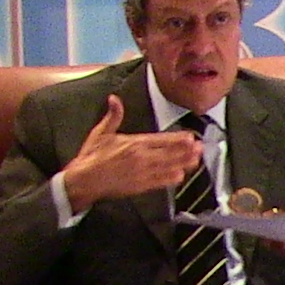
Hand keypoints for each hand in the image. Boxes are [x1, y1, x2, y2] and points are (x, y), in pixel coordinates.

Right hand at [59, 95, 203, 213]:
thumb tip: (114, 99)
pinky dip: (171, 179)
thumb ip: (113, 116)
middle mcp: (141, 157)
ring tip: (196, 160)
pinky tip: (180, 176)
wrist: (84, 179)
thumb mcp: (101, 132)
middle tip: (200, 148)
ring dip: (184, 163)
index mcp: (134, 143)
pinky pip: (160, 182)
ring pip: (168, 167)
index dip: (177, 139)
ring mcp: (142, 172)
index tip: (190, 137)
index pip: (161, 139)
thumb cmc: (92, 157)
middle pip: (170, 153)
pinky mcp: (140, 186)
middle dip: (187, 151)